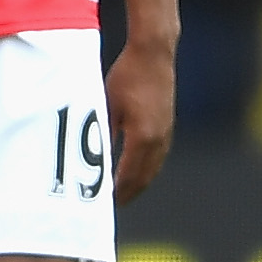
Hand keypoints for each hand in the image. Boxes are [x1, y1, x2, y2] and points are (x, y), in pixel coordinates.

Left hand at [104, 37, 175, 204]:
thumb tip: (93, 157)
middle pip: (144, 177)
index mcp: (142, 137)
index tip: (103, 204)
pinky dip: (147, 169)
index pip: (129, 175)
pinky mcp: (168, 125)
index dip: (116, 192)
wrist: (154, 55)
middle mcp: (159, 139)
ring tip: (122, 194)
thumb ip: (103, 133)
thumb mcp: (107, 105)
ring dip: (139, 182)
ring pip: (153, 168)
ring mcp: (166, 133)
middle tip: (110, 206)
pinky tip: (137, 170)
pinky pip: (158, 156)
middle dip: (128, 193)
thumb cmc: (128, 76)